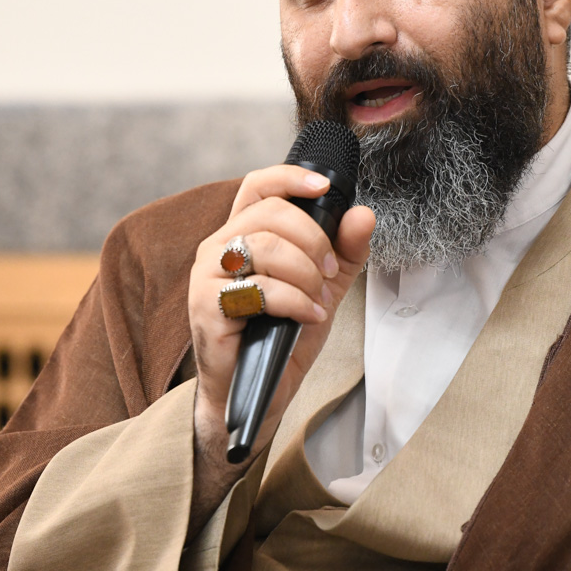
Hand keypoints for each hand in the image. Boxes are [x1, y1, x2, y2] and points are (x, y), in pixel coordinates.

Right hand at [188, 166, 373, 480]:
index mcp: (240, 235)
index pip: (258, 186)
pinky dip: (296, 302)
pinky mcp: (207, 308)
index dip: (291, 178)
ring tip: (318, 301)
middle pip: (271, 213)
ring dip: (307, 275)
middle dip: (314, 240)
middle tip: (331, 272)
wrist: (255, 393)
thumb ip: (344, 250)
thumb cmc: (281, 336)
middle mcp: (217, 248)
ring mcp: (208, 278)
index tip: (325, 187)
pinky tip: (309, 317)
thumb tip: (362, 214)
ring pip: (267, 247)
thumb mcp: (323, 287)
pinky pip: (261, 289)